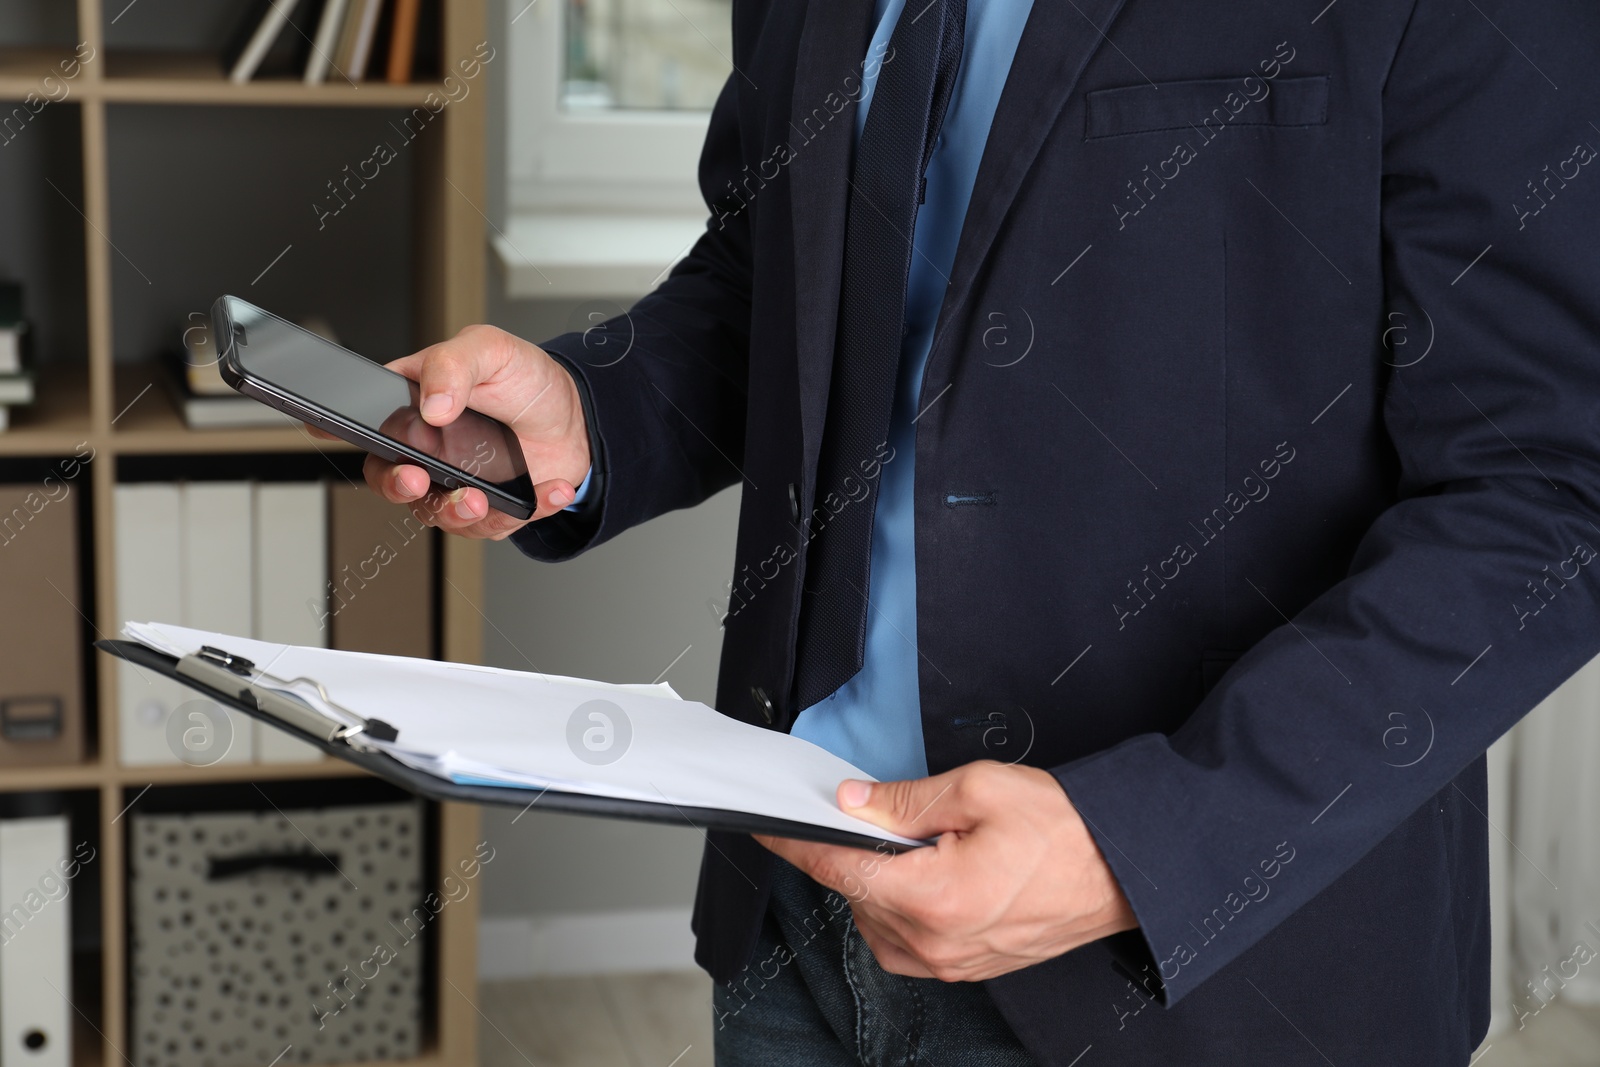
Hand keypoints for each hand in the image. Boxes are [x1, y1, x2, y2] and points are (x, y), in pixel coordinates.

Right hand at [308, 324, 590, 539]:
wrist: (579, 416)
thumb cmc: (525, 380)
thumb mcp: (489, 350)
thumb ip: (453, 365)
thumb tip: (432, 404)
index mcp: (414, 409)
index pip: (367, 423)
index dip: (338, 428)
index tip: (322, 429)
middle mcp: (428, 452)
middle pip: (389, 480)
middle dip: (396, 485)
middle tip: (414, 478)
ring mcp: (457, 484)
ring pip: (438, 514)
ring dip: (457, 512)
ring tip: (480, 500)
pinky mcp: (491, 510)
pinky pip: (496, 525)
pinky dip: (526, 510)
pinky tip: (549, 490)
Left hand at [757, 760, 1136, 981]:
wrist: (1124, 870)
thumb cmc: (1064, 828)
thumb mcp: (979, 789)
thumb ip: (904, 800)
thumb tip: (852, 804)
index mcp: (933, 897)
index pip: (838, 869)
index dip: (797, 843)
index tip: (768, 827)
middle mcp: (935, 943)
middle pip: (855, 896)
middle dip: (856, 853)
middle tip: (884, 815)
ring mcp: (950, 964)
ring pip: (876, 921)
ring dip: (880, 883)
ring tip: (925, 845)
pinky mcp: (965, 968)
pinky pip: (904, 941)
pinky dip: (901, 908)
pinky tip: (930, 875)